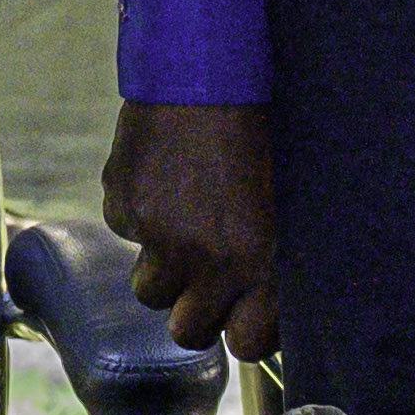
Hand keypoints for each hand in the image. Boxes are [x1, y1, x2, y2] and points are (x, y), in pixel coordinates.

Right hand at [104, 98, 281, 362]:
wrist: (210, 70)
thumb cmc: (263, 132)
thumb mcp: (292, 202)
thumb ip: (275, 261)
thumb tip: (264, 303)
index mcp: (262, 262)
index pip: (245, 343)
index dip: (242, 331)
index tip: (242, 315)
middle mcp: (209, 259)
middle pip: (187, 332)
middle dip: (194, 311)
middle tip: (206, 278)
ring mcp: (160, 234)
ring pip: (149, 290)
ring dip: (163, 267)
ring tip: (183, 223)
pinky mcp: (123, 204)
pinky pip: (126, 232)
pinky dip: (139, 214)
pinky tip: (162, 177)